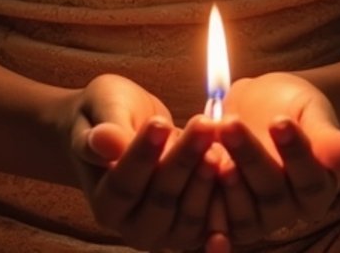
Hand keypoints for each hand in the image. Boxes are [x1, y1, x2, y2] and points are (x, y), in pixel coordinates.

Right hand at [62, 72, 225, 250]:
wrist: (126, 122)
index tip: (160, 122)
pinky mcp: (192, 229)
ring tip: (219, 144)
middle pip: (160, 200)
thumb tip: (103, 141)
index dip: (142, 155)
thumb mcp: (103, 107)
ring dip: (206, 180)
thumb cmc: (110, 110)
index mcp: (104, 202)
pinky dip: (224, 204)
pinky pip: (210, 223)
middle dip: (184, 161)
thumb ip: (107, 128)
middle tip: (203, 125)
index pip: (124, 184)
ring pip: (189, 215)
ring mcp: (164, 233)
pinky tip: (236, 179)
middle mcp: (132, 227)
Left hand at [211, 72, 339, 246]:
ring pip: (239, 205)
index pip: (308, 178)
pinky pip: (212, 216)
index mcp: (317, 190)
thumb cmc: (292, 107)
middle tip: (232, 123)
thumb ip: (329, 138)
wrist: (259, 106)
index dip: (294, 152)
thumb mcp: (312, 112)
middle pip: (270, 191)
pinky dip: (200, 198)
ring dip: (222, 176)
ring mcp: (254, 219)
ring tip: (208, 142)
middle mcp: (288, 212)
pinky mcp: (223, 217)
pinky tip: (189, 174)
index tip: (281, 121)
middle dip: (249, 156)